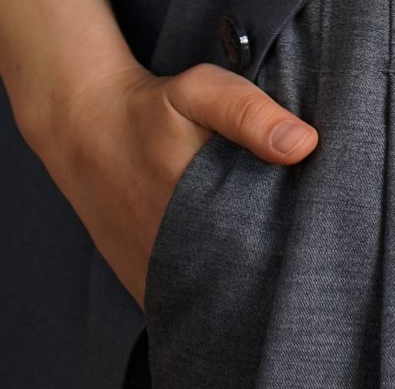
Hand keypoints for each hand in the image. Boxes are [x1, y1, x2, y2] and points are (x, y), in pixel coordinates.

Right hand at [28, 58, 317, 307]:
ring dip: (239, 276)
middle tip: (282, 226)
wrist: (87, 132)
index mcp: (198, 208)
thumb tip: (304, 144)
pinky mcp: (145, 288)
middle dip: (269, 256)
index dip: (292, 234)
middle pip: (244, 273)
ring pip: (217, 293)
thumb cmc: (152, 110)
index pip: (267, 244)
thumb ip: (250, 114)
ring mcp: (158, 278)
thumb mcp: (200, 92)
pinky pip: (189, 301)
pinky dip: (210, 288)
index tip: (308, 217)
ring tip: (254, 243)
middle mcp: (176, 255)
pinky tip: (223, 260)